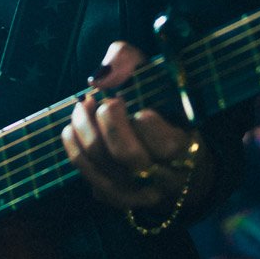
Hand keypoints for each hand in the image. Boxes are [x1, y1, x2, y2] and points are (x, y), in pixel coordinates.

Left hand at [61, 41, 208, 212]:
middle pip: (129, 157)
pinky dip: (74, 148)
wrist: (170, 156)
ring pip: (104, 167)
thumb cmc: (162, 105)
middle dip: (109, 123)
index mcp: (188, 149)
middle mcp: (166, 177)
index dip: (145, 122)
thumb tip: (99, 78)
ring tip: (83, 107)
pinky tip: (71, 128)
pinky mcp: (116, 197)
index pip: (167, 144)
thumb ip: (128, 61)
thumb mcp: (154, 74)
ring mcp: (139, 192)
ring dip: (85, 130)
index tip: (136, 104)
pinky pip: (89, 176)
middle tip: (107, 103)